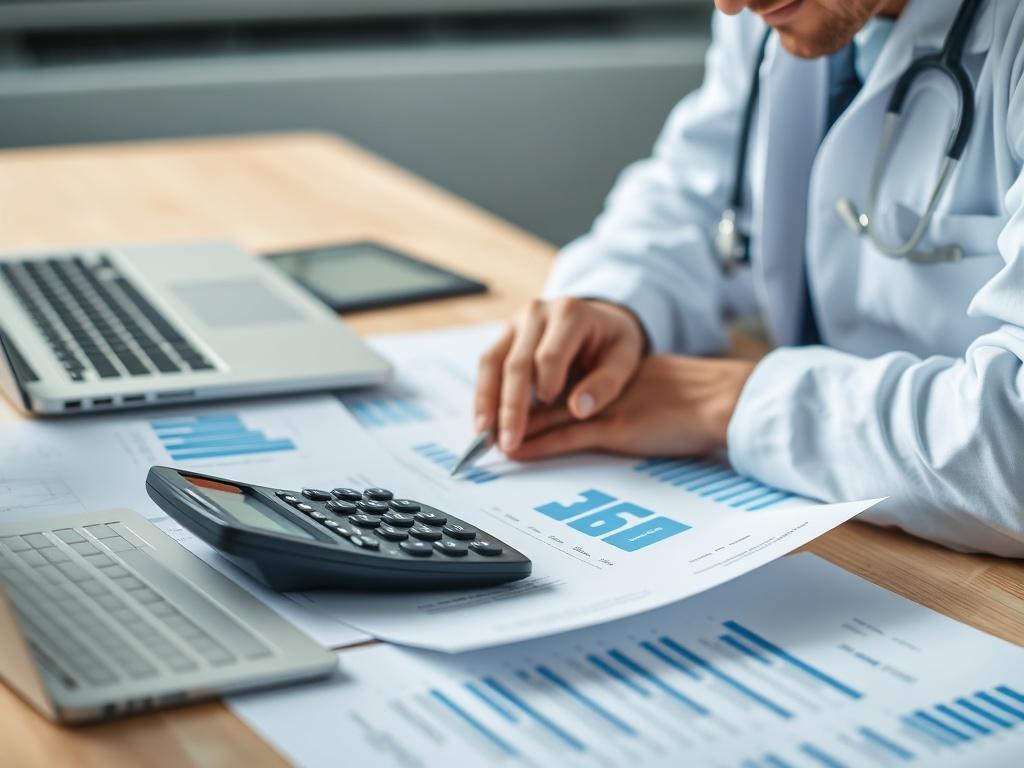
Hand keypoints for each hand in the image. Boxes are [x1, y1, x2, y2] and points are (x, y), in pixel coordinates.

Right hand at [475, 298, 646, 452]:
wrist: (599, 319)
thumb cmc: (612, 344)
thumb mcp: (625, 358)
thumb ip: (606, 383)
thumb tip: (579, 410)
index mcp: (570, 313)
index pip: (550, 354)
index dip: (547, 383)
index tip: (548, 406)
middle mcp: (537, 312)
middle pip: (517, 363)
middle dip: (511, 406)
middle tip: (510, 443)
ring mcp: (515, 322)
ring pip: (492, 363)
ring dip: (487, 403)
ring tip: (485, 437)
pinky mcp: (504, 335)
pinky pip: (487, 365)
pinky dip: (483, 396)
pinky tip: (484, 424)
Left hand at [506, 355, 755, 460]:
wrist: (725, 400)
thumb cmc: (699, 403)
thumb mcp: (653, 392)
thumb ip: (622, 397)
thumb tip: (595, 409)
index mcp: (608, 373)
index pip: (558, 381)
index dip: (528, 394)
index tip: (504, 404)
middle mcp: (600, 386)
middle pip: (542, 397)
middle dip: (508, 409)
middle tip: (481, 426)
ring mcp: (606, 405)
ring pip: (548, 416)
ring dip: (514, 428)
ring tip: (486, 442)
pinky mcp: (616, 427)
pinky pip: (568, 437)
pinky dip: (539, 445)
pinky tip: (516, 451)